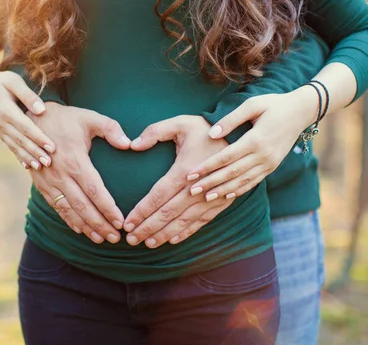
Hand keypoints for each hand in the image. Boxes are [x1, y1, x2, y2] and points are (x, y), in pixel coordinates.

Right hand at [0, 69, 55, 169]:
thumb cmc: (5, 81)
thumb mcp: (15, 82)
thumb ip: (28, 96)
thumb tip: (41, 110)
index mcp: (5, 110)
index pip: (26, 127)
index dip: (39, 137)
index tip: (52, 147)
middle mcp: (1, 122)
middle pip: (21, 140)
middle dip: (36, 152)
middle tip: (50, 162)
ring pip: (16, 146)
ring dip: (28, 157)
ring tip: (41, 167)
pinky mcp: (0, 133)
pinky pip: (11, 146)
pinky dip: (19, 156)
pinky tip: (28, 166)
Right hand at [28, 103, 131, 243]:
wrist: (31, 119)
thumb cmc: (66, 119)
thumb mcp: (90, 118)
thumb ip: (111, 129)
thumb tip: (129, 144)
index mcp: (75, 160)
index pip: (95, 191)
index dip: (108, 209)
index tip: (121, 222)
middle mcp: (60, 175)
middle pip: (83, 206)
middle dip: (100, 224)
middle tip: (115, 238)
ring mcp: (49, 181)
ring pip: (69, 210)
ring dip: (85, 227)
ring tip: (100, 239)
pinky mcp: (41, 184)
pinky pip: (56, 207)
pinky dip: (68, 220)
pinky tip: (80, 230)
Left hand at [123, 116, 234, 247]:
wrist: (240, 137)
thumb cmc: (204, 129)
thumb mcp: (179, 123)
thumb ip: (154, 131)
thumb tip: (133, 145)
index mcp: (186, 168)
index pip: (158, 195)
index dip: (142, 211)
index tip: (127, 223)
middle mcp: (198, 187)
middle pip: (168, 213)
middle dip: (148, 228)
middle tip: (131, 240)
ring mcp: (211, 197)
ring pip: (183, 221)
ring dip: (164, 234)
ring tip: (148, 243)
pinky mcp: (220, 202)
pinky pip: (201, 221)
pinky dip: (186, 232)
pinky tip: (172, 240)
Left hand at [187, 88, 317, 199]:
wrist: (301, 112)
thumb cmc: (273, 104)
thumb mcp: (252, 105)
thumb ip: (231, 119)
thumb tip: (211, 134)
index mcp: (256, 139)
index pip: (226, 157)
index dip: (207, 167)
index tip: (191, 173)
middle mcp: (263, 155)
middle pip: (232, 173)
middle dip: (210, 182)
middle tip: (192, 190)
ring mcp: (269, 163)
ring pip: (242, 181)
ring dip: (222, 190)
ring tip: (205, 197)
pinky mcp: (272, 167)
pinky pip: (253, 182)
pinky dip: (239, 190)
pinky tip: (225, 195)